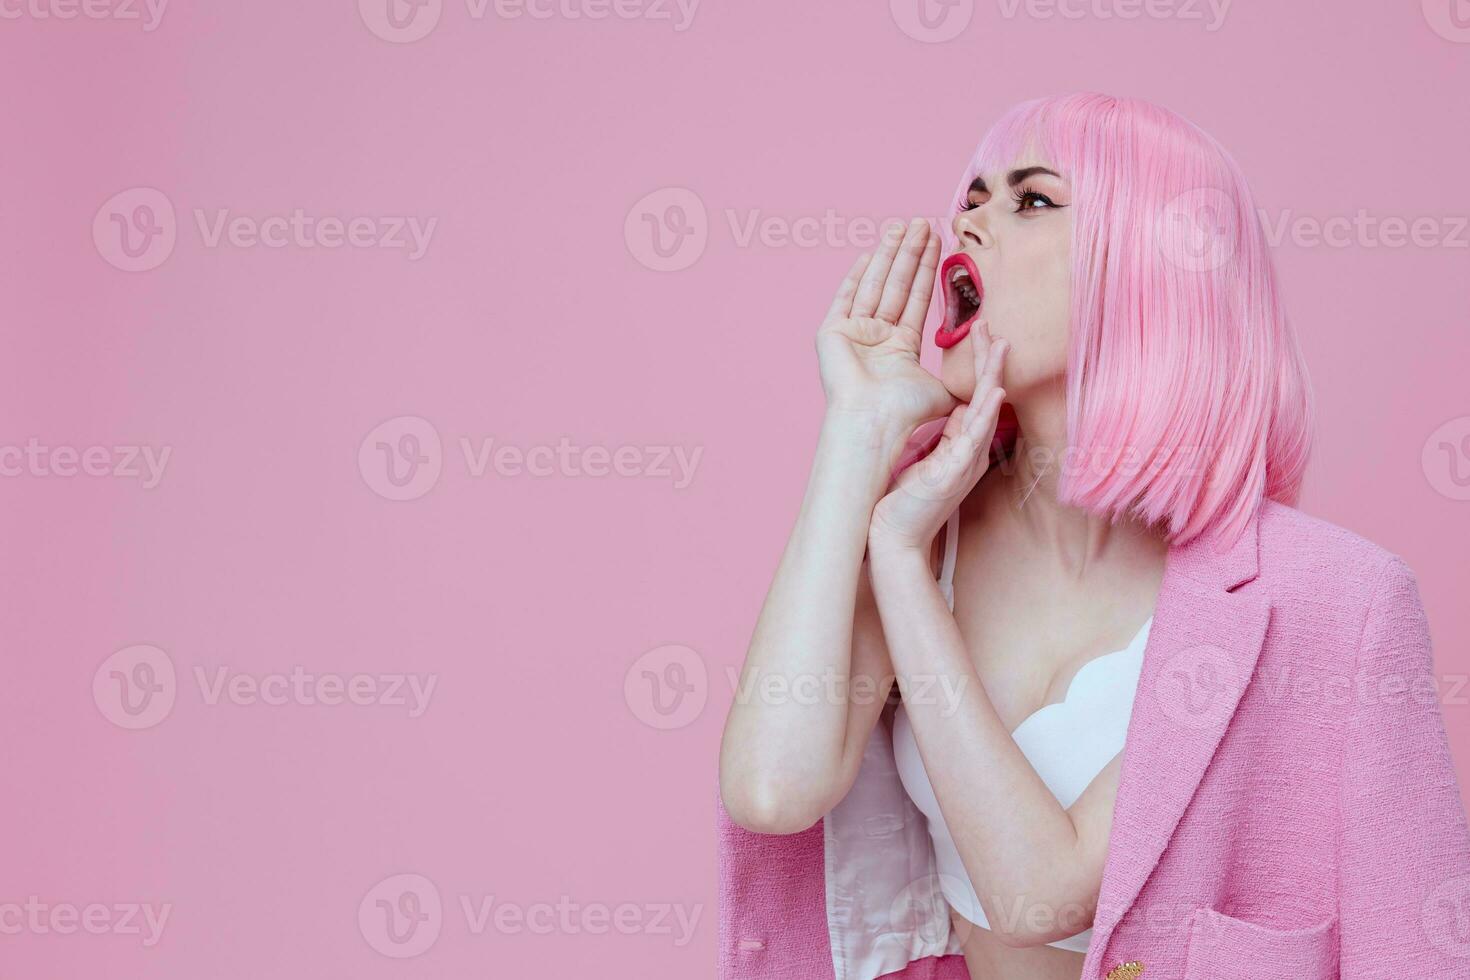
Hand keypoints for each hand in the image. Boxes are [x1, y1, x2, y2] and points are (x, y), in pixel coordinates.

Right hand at [816, 219, 958, 457]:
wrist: (875, 422)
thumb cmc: (907, 412)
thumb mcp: (946, 388)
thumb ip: (966, 373)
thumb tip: (993, 364)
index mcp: (899, 347)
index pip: (916, 299)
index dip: (926, 270)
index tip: (937, 242)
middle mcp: (875, 337)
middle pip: (897, 286)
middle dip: (910, 254)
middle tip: (923, 222)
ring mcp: (852, 333)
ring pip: (875, 285)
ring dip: (889, 255)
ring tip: (904, 226)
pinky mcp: (832, 333)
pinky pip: (845, 298)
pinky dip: (856, 276)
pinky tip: (869, 254)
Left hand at [868, 320, 1007, 553]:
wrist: (896, 538)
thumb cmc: (907, 502)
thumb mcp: (930, 460)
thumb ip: (947, 436)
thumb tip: (957, 409)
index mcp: (964, 445)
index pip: (977, 396)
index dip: (980, 366)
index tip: (978, 334)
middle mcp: (971, 451)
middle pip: (987, 397)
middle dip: (990, 361)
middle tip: (992, 326)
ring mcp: (966, 462)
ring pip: (986, 411)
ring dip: (994, 377)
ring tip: (1000, 346)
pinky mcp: (954, 473)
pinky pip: (974, 438)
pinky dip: (985, 413)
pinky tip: (993, 392)